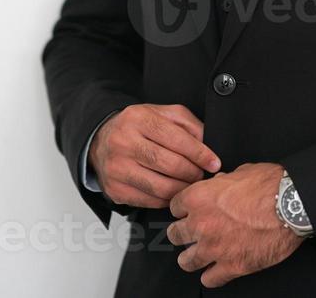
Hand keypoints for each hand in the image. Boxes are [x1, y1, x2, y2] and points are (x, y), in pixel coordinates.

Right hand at [89, 103, 221, 207]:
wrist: (102, 140)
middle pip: (170, 165)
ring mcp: (117, 168)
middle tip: (202, 174)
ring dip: (183, 189)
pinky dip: (167, 199)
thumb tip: (207, 144)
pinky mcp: (115, 189)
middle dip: (193, 173)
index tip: (213, 162)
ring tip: (190, 184)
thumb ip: (187, 124)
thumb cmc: (137, 127)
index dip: (200, 153)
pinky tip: (172, 191)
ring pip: (161, 187)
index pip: (176, 138)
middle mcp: (124, 142)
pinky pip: (150, 201)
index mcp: (138, 119)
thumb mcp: (162, 114)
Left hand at [166, 162, 303, 287]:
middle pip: (174, 235)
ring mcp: (215, 248)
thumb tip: (220, 185)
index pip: (174, 207)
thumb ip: (222, 182)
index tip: (187, 212)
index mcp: (199, 197)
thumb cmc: (270, 186)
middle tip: (190, 233)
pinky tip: (216, 271)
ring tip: (197, 255)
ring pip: (186, 261)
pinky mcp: (232, 267)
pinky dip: (212, 276)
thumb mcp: (240, 172)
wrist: (292, 205)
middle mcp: (201, 224)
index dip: (183, 209)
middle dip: (182, 233)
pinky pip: (209, 280)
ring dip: (192, 257)